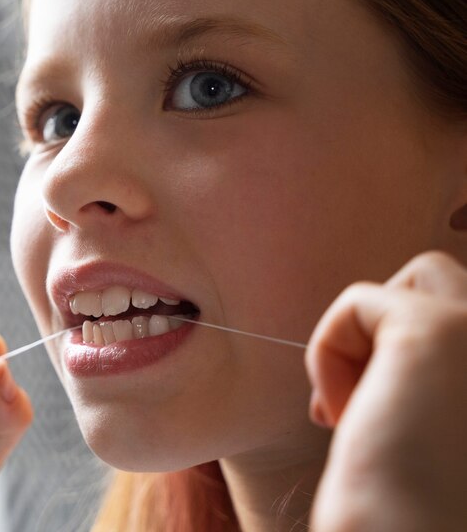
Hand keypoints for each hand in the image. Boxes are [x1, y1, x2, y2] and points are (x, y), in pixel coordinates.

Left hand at [307, 251, 466, 530]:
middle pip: (451, 282)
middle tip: (368, 404)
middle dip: (397, 329)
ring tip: (358, 404)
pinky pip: (359, 300)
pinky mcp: (440, 331)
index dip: (406, 357)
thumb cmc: (414, 508)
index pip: (466, 316)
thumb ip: (433, 378)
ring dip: (373, 330)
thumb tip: (389, 346)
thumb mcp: (438, 424)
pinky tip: (338, 414)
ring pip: (421, 274)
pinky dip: (328, 349)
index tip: (383, 422)